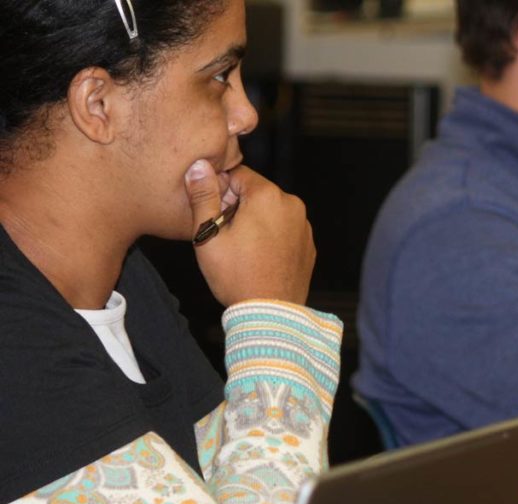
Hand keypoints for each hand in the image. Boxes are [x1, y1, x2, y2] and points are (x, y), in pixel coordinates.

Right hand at [184, 159, 314, 305]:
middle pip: (256, 192)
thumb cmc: (236, 276)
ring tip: (242, 250)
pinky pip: (284, 230)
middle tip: (226, 236)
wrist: (270, 314)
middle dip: (238, 207)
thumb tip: (199, 166)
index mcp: (268, 196)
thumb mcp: (208, 234)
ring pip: (271, 211)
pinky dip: (271, 236)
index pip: (238, 174)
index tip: (214, 215)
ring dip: (255, 222)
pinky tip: (259, 258)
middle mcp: (292, 205)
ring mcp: (304, 225)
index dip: (221, 192)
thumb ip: (203, 196)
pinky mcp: (308, 244)